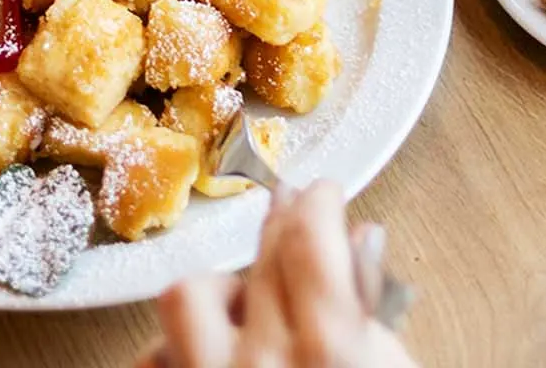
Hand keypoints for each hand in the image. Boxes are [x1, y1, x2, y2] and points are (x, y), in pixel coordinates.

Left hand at [139, 183, 416, 367]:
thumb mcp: (393, 367)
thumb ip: (371, 308)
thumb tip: (357, 240)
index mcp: (331, 348)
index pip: (311, 236)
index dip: (318, 202)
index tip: (323, 195)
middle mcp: (262, 363)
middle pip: (259, 255)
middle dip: (280, 226)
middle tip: (290, 214)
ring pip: (188, 295)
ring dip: (219, 289)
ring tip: (245, 303)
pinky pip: (152, 356)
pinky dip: (173, 346)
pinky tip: (200, 349)